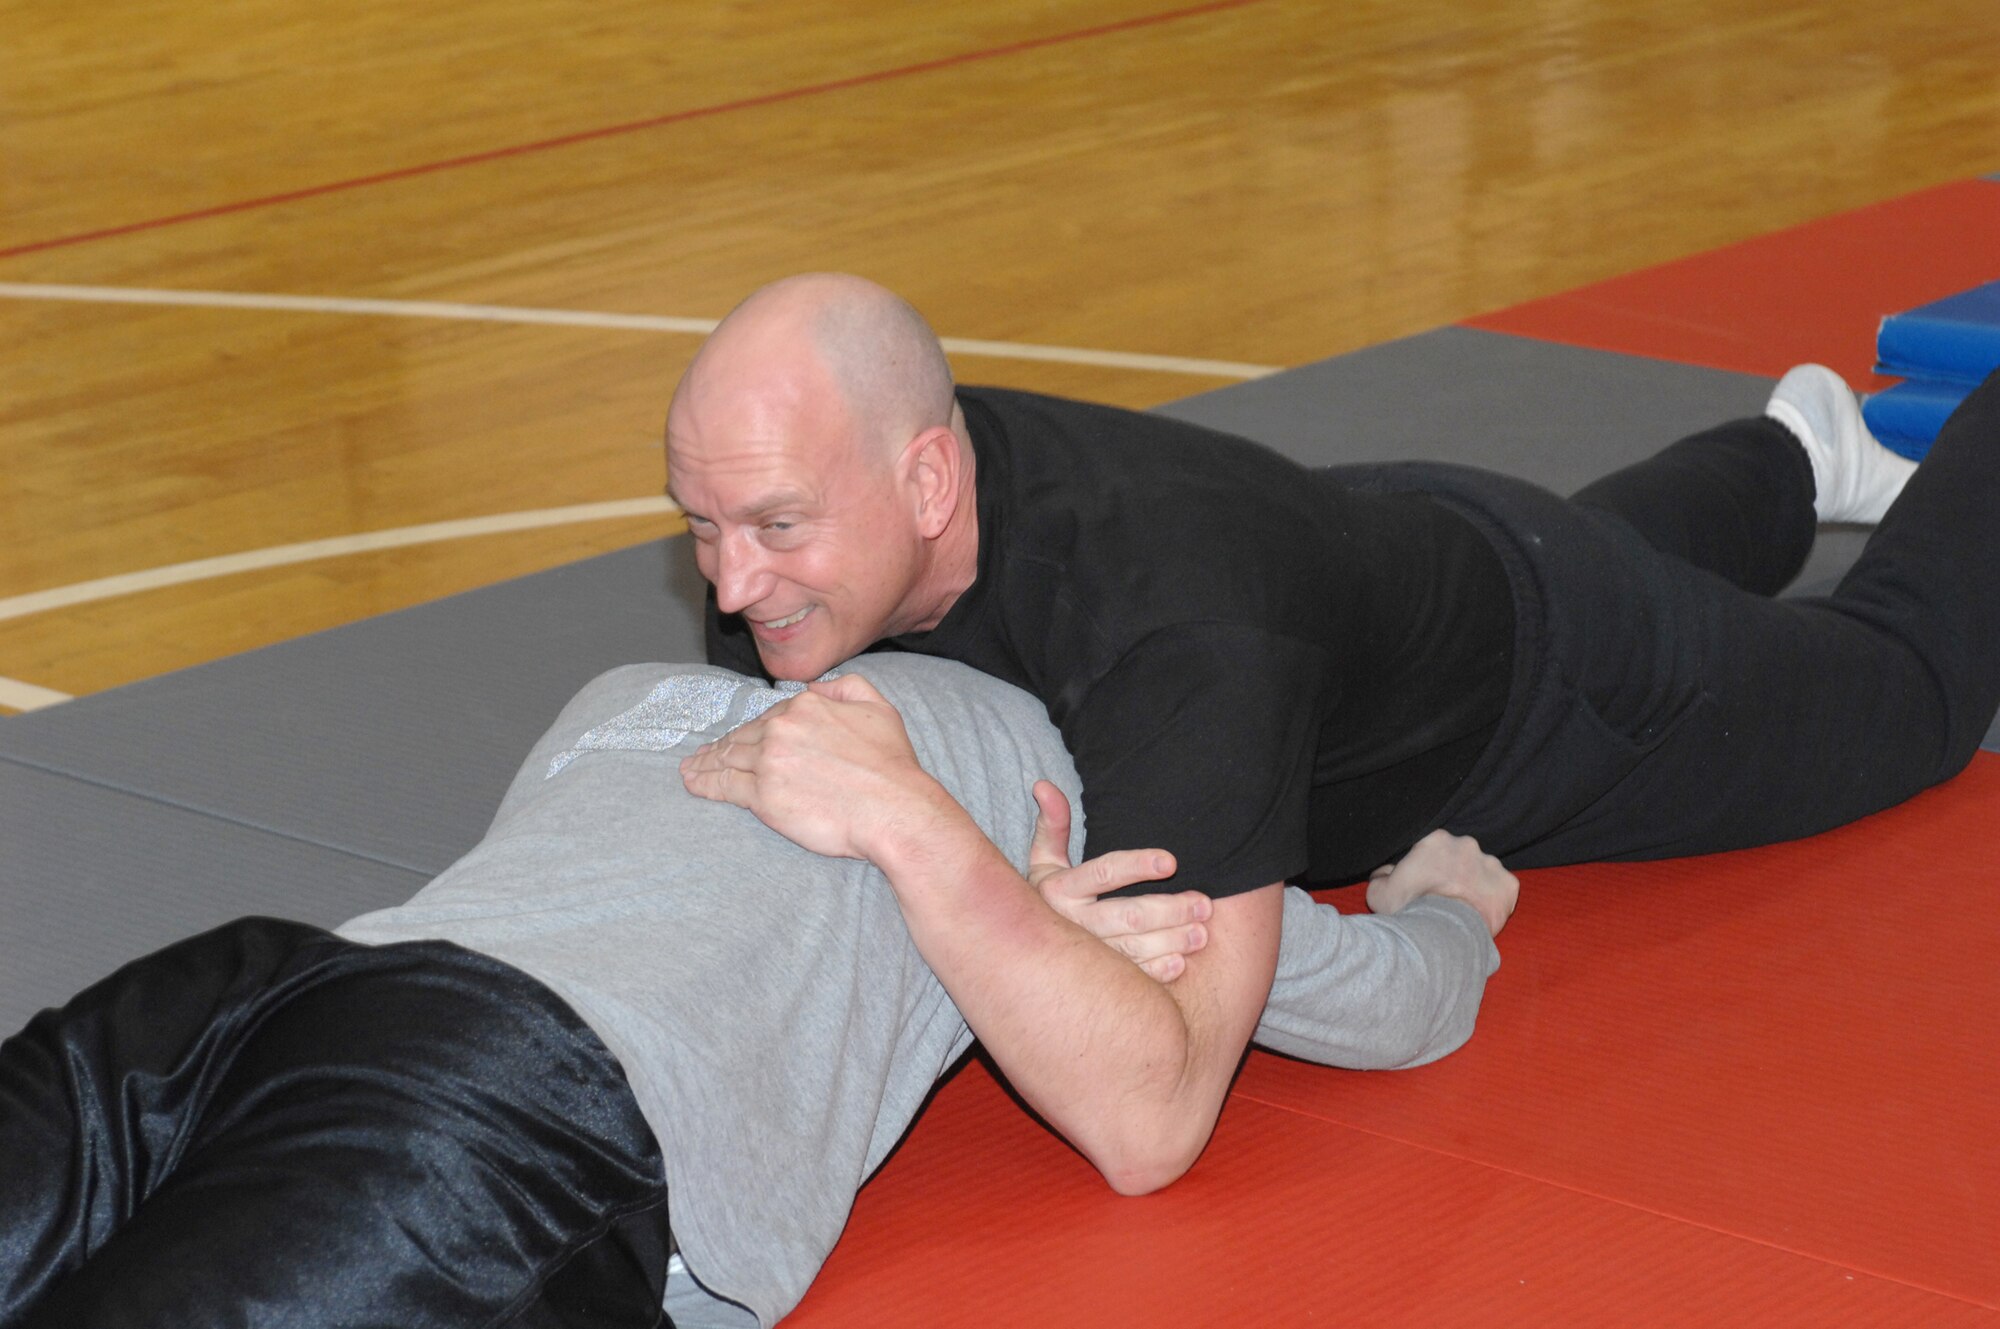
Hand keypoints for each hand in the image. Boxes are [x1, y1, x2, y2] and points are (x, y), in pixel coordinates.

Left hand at [678, 673, 952, 860]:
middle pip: (744, 736)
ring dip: (706, 762)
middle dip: (723, 745)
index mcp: (805, 706)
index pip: (770, 716)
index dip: (754, 730)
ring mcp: (769, 763)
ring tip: (692, 768)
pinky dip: (704, 782)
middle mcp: (782, 729)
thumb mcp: (880, 708)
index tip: (740, 739)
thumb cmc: (892, 766)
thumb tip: (814, 686)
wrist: (894, 810)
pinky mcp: (763, 797)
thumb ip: (847, 687)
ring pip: (729, 758)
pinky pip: (724, 785)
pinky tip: (693, 782)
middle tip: (703, 754)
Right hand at [1026, 780, 1208, 982]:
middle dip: (1170, 910)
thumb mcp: (1043, 860)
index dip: (1137, 866)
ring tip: (1202, 933)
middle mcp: (1072, 924)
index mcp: (1060, 890)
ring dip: (1171, 941)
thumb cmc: (1049, 896)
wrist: (1026, 953)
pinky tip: (1180, 963)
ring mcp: (1086, 956)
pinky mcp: (1098, 980)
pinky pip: (1130, 978)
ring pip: (1134, 950)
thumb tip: (1043, 785)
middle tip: (1204, 903)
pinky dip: (1156, 972)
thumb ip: (1052, 823)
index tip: (1171, 861)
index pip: (1104, 873)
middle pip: (1128, 916)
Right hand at [1367, 829, 1517, 937]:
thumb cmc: (1410, 911)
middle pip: (1460, 857)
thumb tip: (1384, 873)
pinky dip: (1494, 899)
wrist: (1443, 935)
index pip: (1433, 849)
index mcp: (1436, 840)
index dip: (1427, 867)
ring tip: (1462, 909)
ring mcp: (1491, 864)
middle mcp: (1467, 845)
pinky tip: (1479, 914)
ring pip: (1483, 872)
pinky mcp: (1508, 885)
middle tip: (1443, 898)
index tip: (1424, 885)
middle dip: (1453, 873)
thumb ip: (1380, 877)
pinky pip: (1502, 889)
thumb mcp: (1379, 893)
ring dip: (1474, 885)